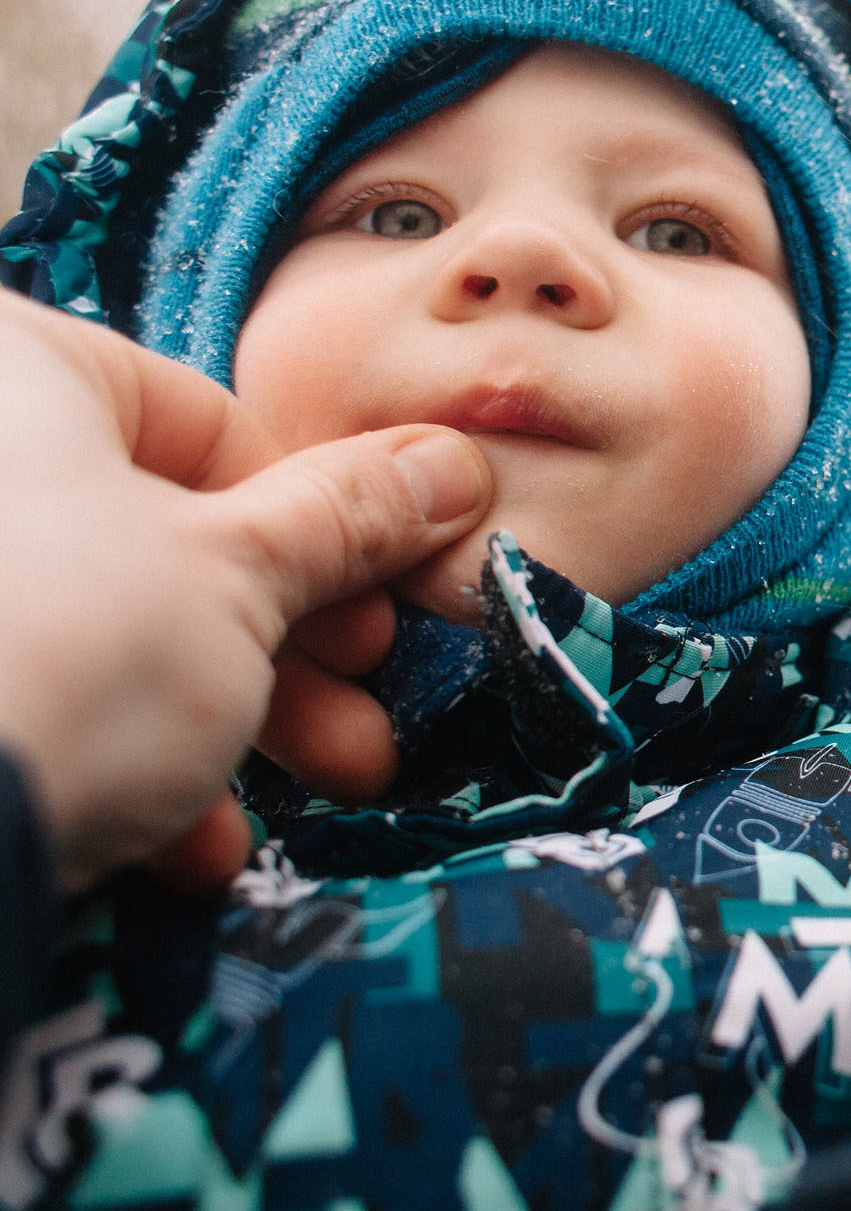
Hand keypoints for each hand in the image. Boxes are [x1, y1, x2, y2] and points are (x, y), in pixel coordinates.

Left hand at [0, 293, 492, 893]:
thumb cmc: (67, 651)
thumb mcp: (245, 574)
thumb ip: (349, 514)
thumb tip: (448, 465)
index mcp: (16, 368)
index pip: (204, 424)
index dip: (318, 529)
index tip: (371, 616)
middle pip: (155, 536)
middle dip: (284, 650)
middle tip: (354, 721)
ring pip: (99, 627)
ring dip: (225, 721)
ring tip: (312, 793)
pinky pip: (32, 691)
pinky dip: (109, 760)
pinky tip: (176, 842)